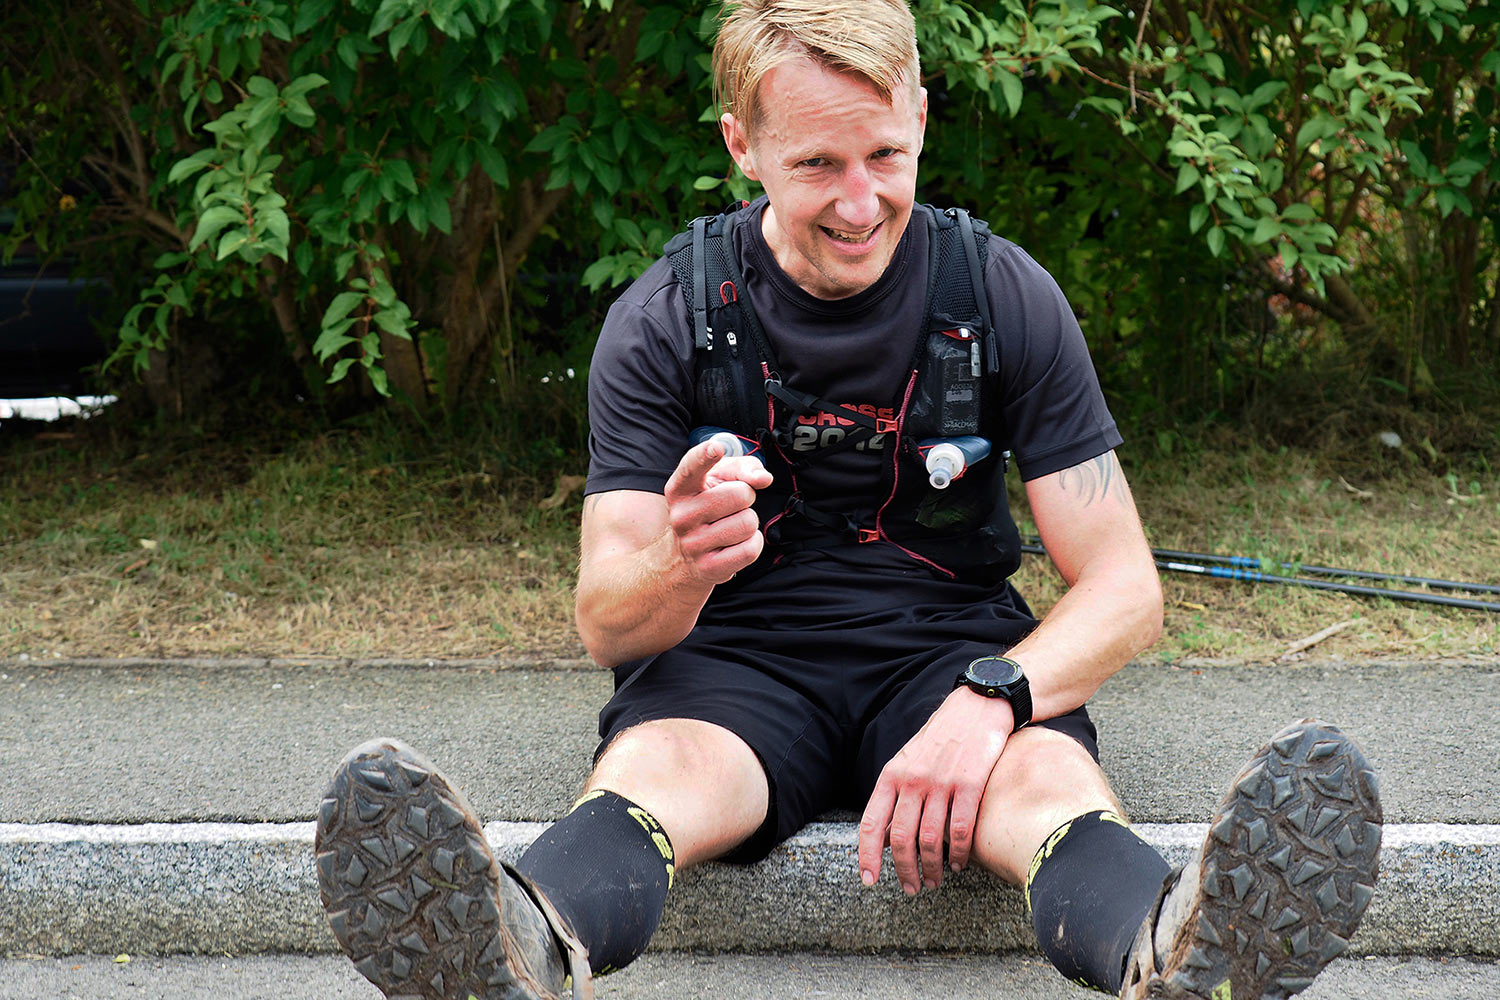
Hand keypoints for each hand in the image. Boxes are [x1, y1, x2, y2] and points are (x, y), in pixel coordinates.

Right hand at [663, 438, 773, 584]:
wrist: (682, 559)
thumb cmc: (708, 508)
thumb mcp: (719, 480)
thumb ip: (743, 468)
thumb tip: (763, 479)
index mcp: (680, 489)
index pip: (691, 468)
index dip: (705, 456)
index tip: (716, 448)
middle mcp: (681, 516)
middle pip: (739, 494)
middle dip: (746, 497)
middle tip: (732, 506)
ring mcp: (693, 544)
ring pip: (748, 522)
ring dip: (749, 522)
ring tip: (731, 526)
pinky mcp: (708, 568)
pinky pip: (751, 549)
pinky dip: (753, 543)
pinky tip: (736, 544)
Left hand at [857, 689, 1013, 893]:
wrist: (978, 706)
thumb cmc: (942, 736)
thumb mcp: (908, 759)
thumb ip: (896, 792)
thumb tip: (884, 834)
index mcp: (892, 774)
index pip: (871, 822)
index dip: (867, 855)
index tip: (869, 880)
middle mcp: (912, 780)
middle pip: (901, 838)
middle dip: (904, 870)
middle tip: (912, 888)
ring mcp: (941, 782)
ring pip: (930, 839)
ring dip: (932, 867)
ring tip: (934, 880)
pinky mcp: (970, 784)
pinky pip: (961, 829)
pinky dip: (958, 853)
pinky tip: (958, 864)